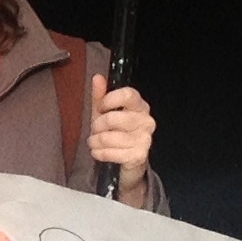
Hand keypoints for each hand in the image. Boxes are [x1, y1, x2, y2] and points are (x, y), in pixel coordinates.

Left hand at [88, 74, 154, 205]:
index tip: (100, 108)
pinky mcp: (139, 155)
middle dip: (97, 125)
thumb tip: (97, 77)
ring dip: (96, 141)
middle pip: (113, 118)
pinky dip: (100, 153)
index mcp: (139, 105)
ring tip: (94, 142)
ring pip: (110, 137)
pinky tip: (98, 152)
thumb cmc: (115, 133)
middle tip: (95, 130)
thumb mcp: (104, 113)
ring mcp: (145, 139)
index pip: (128, 94)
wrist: (127, 162)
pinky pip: (112, 153)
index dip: (109, 100)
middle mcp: (146, 120)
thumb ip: (100, 95)